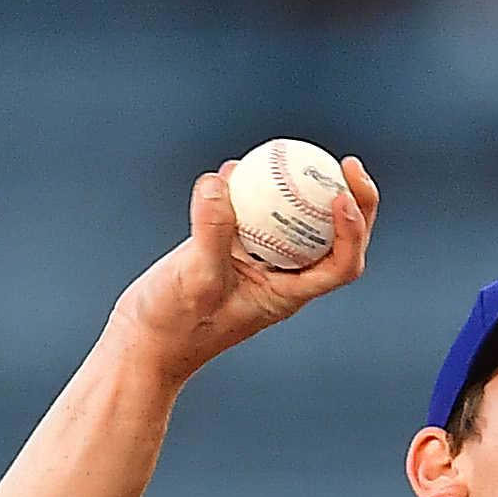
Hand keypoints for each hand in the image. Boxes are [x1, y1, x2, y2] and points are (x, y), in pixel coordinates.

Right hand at [109, 154, 379, 383]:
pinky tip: (234, 167)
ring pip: (294, 220)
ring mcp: (257, 261)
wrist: (144, 342)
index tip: (342, 196)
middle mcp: (282, 276)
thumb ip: (212, 232)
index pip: (342, 265)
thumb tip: (220, 181)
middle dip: (351, 200)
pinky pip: (251, 214)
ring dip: (302, 188)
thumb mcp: (196, 279)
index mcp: (289, 293)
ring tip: (298, 154)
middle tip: (346, 163)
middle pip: (334, 238)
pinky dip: (249, 190)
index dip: (353, 230)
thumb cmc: (176, 325)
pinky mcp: (230, 249)